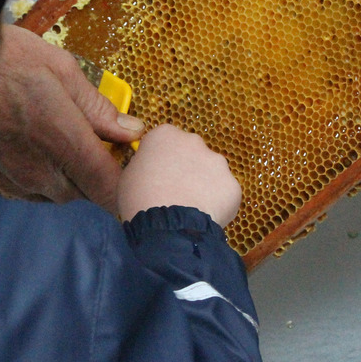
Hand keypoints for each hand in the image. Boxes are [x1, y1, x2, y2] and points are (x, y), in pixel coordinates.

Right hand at [0, 25, 144, 213]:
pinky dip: (41, 176)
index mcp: (66, 144)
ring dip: (68, 176)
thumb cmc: (3, 60)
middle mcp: (42, 172)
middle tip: (97, 141)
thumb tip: (130, 131)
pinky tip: (35, 146)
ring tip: (62, 139)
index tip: (131, 164)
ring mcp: (16, 179)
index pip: (110, 187)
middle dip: (96, 174)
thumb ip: (98, 107)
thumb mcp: (61, 70)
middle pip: (85, 192)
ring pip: (57, 193)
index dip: (127, 182)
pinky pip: (30, 189)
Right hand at [116, 125, 240, 226]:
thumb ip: (144, 165)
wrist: (167, 226)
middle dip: (187, 170)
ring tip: (190, 208)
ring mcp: (217, 162)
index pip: (165, 141)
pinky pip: (224, 194)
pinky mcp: (232, 184)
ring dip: (203, 186)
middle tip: (175, 193)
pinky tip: (204, 217)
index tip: (157, 175)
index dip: (161, 160)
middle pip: (192, 153)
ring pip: (211, 173)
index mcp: (165, 135)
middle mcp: (194, 141)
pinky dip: (218, 204)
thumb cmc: (140, 200)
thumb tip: (151, 171)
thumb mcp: (128, 176)